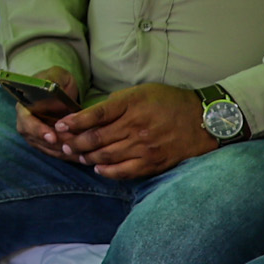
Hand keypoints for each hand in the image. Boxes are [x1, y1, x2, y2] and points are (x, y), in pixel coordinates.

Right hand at [14, 67, 84, 163]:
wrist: (59, 90)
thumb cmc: (57, 81)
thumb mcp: (57, 75)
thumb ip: (55, 79)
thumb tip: (53, 87)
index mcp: (24, 106)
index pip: (27, 122)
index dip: (38, 131)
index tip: (53, 137)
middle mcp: (26, 123)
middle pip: (37, 140)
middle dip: (57, 145)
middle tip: (75, 146)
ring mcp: (35, 135)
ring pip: (48, 149)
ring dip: (64, 152)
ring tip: (82, 151)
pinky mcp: (45, 143)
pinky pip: (55, 153)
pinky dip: (67, 155)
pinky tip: (82, 155)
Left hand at [55, 83, 215, 179]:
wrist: (203, 119)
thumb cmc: (169, 102)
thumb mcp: (141, 92)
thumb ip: (117, 103)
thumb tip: (92, 116)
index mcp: (131, 105)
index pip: (95, 115)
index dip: (74, 122)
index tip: (59, 125)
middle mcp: (136, 127)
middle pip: (96, 138)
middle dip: (75, 142)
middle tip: (63, 143)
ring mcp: (145, 147)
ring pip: (106, 156)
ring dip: (86, 156)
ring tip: (75, 154)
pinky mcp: (153, 163)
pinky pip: (124, 171)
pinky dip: (107, 171)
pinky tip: (97, 167)